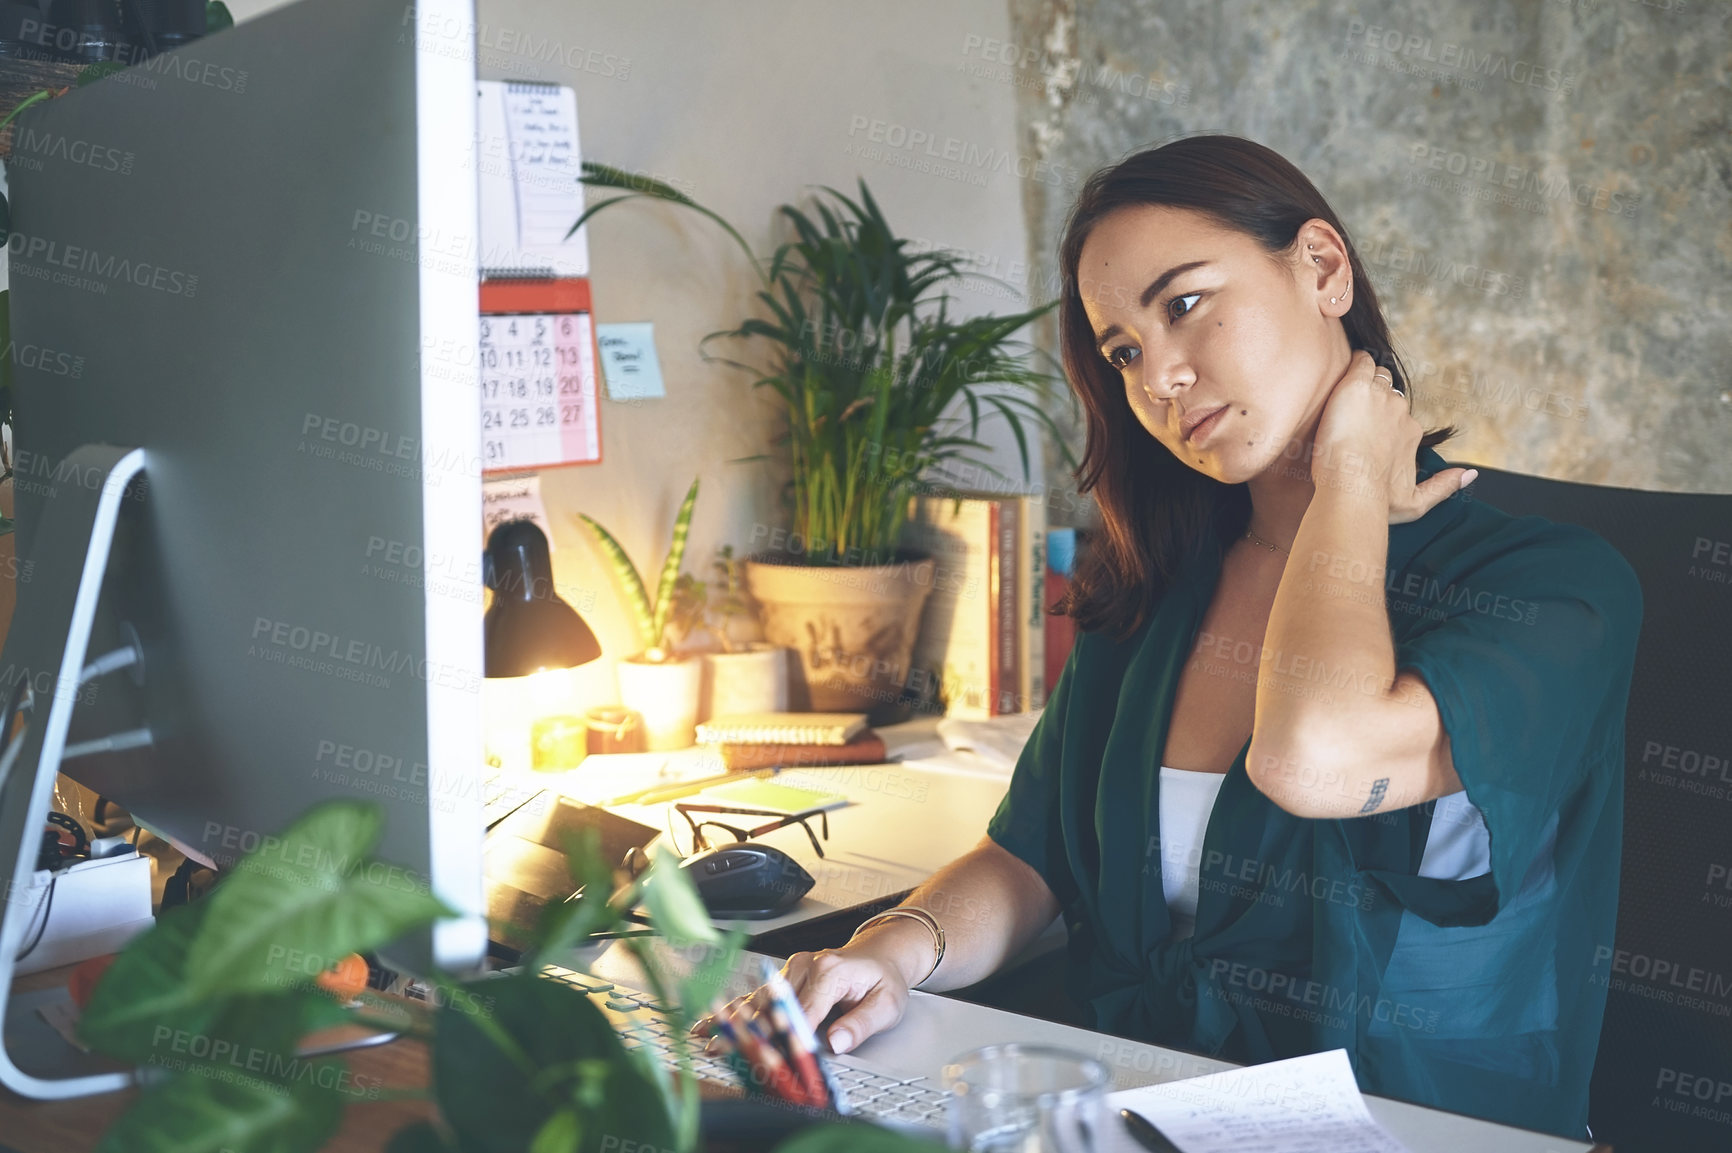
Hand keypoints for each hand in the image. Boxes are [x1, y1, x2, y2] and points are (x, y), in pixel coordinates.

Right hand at [691, 947, 909, 1055]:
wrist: (880, 956)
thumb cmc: (883, 981)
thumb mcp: (886, 1005)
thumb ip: (861, 1025)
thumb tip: (836, 1043)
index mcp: (830, 971)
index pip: (803, 1010)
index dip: (785, 1035)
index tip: (768, 1055)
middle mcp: (807, 964)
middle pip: (773, 1004)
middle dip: (748, 1031)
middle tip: (724, 1050)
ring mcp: (793, 967)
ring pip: (759, 998)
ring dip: (735, 1021)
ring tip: (710, 1040)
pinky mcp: (786, 974)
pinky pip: (760, 994)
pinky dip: (736, 1009)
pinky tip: (713, 1019)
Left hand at [1311, 350, 1475, 524]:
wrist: (1352, 488)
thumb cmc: (1377, 501)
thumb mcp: (1416, 503)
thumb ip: (1444, 486)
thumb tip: (1471, 474)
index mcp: (1411, 432)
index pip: (1399, 415)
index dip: (1382, 419)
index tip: (1366, 428)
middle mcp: (1400, 411)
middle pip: (1389, 393)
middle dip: (1374, 397)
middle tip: (1352, 410)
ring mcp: (1380, 396)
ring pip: (1376, 376)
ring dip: (1364, 380)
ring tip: (1345, 393)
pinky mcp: (1357, 387)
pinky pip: (1361, 363)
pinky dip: (1355, 363)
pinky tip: (1346, 369)